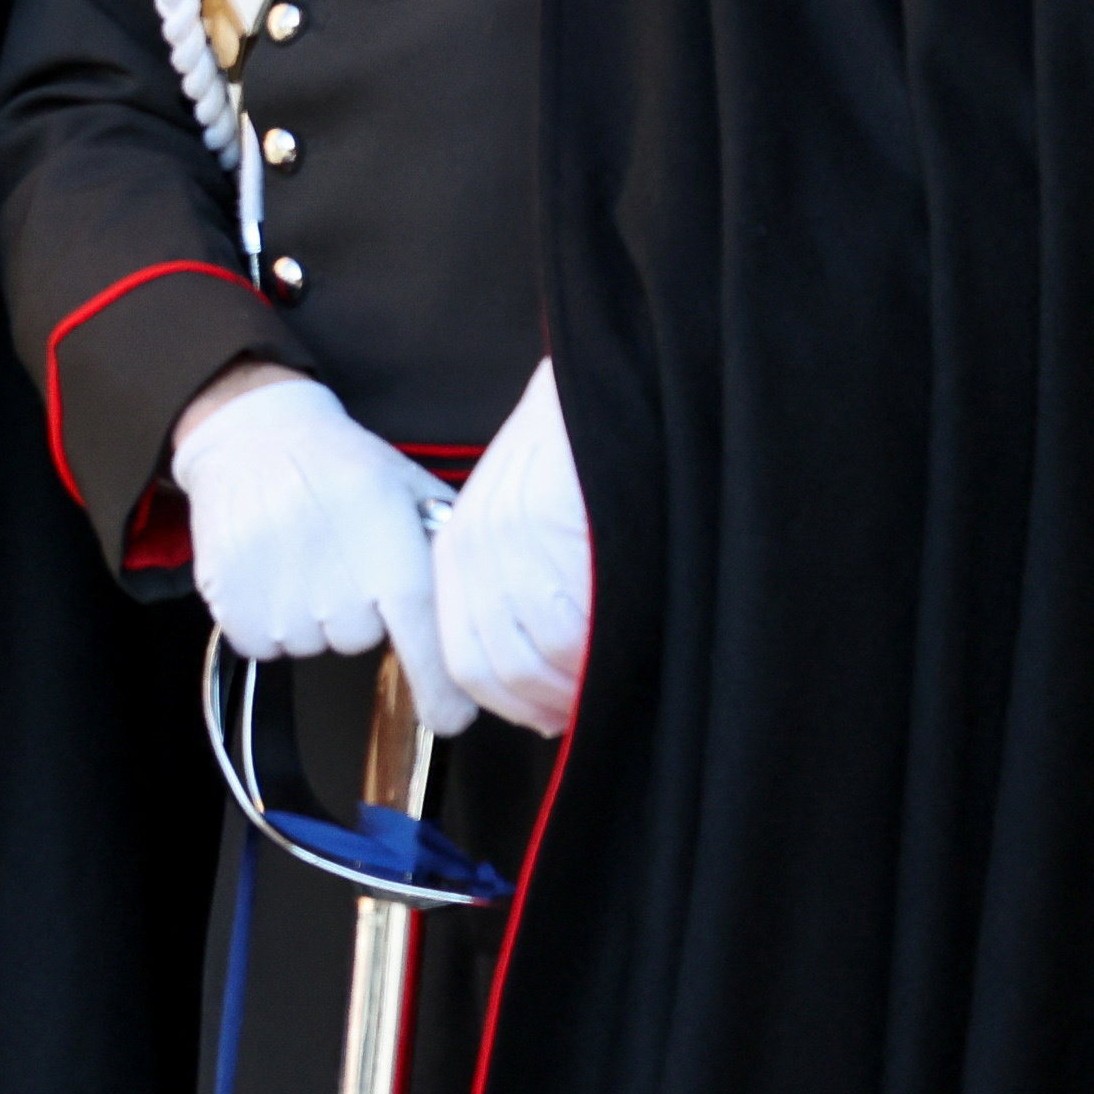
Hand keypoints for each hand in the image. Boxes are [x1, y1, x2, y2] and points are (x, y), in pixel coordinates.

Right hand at [166, 364, 469, 734]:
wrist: (248, 432)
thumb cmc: (337, 461)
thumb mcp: (406, 486)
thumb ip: (445, 544)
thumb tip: (485, 604)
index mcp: (388, 550)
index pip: (425, 641)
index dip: (441, 690)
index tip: (451, 718)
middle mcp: (335, 580)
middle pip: (358, 639)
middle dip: (354, 610)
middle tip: (338, 558)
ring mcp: (278, 594)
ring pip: (308, 642)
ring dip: (307, 614)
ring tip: (297, 554)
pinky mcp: (229, 600)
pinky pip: (261, 642)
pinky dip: (263, 618)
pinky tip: (266, 567)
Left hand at [435, 360, 590, 736]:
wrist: (607, 378)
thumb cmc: (584, 453)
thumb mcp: (529, 518)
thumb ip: (524, 587)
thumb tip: (551, 676)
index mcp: (461, 546)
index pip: (465, 658)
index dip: (515, 700)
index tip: (556, 715)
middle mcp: (474, 546)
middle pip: (500, 667)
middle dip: (553, 702)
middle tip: (598, 706)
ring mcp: (509, 540)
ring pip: (538, 656)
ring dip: (581, 684)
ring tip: (621, 677)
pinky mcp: (552, 530)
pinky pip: (573, 630)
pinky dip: (602, 655)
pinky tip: (632, 646)